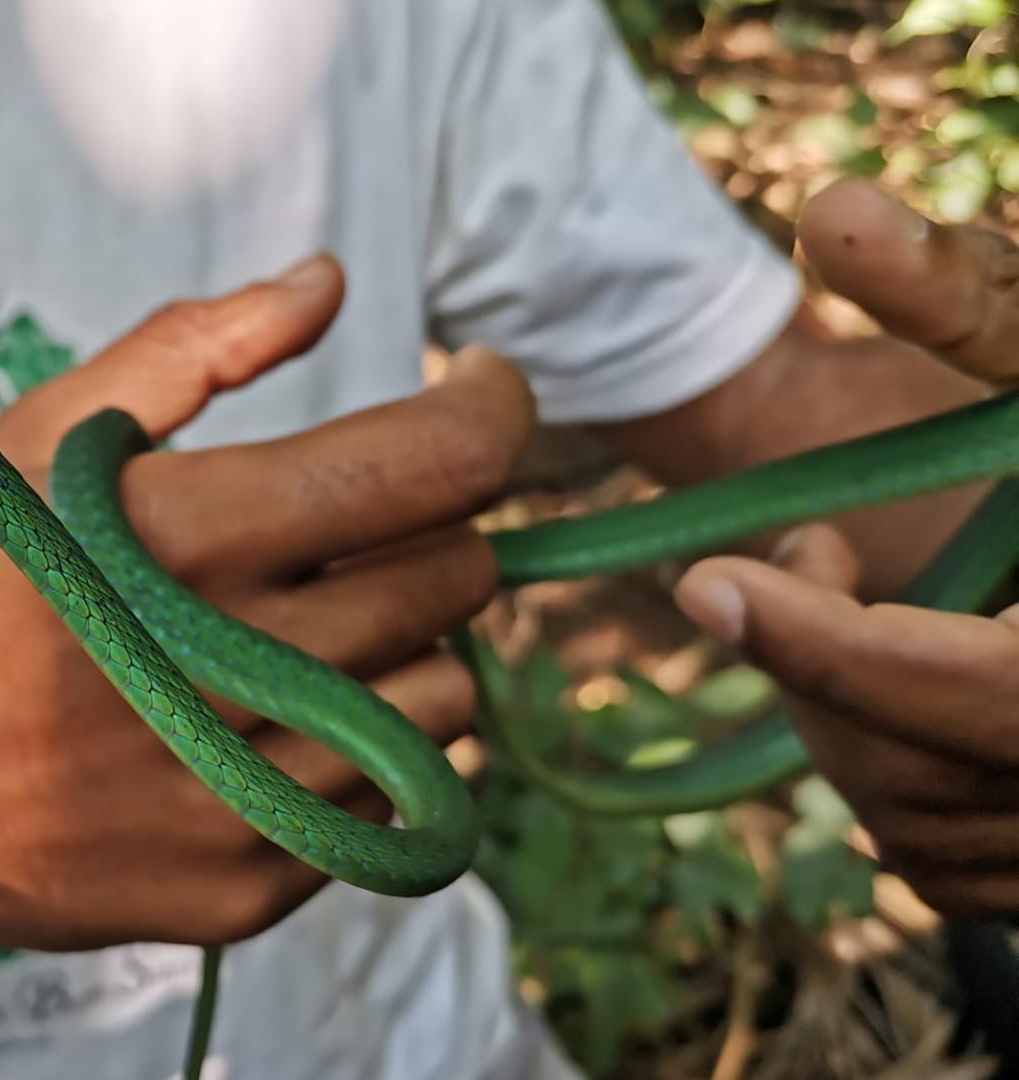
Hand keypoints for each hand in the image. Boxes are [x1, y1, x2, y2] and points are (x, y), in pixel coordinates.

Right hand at [0, 256, 537, 990]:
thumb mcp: (32, 441)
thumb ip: (188, 348)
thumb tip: (325, 284)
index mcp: (181, 538)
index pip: (434, 464)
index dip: (489, 408)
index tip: (476, 392)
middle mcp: (227, 672)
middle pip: (457, 579)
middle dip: (429, 527)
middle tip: (349, 523)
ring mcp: (239, 796)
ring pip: (449, 698)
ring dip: (404, 647)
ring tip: (302, 632)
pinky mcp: (241, 889)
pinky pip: (395, 806)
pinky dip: (365, 750)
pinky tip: (274, 722)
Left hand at [675, 180, 1018, 916]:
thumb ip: (982, 298)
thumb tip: (831, 213)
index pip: (957, 689)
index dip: (819, 642)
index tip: (706, 580)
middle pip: (920, 775)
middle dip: (824, 667)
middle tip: (805, 556)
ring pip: (923, 833)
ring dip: (851, 722)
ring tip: (858, 600)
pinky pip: (957, 868)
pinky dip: (903, 780)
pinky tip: (911, 683)